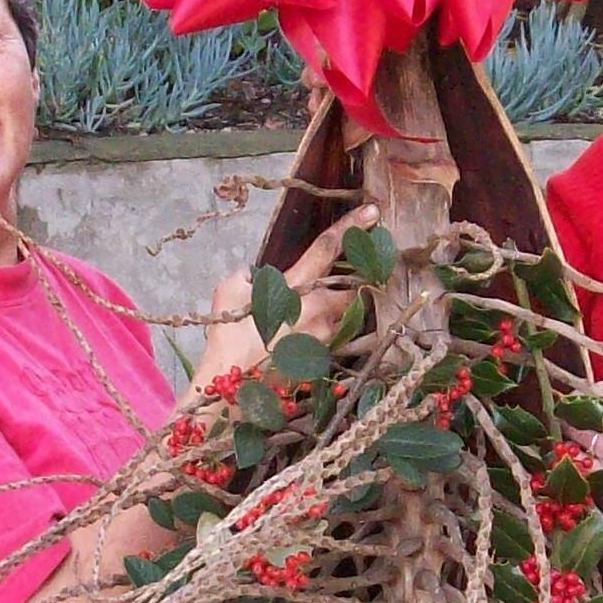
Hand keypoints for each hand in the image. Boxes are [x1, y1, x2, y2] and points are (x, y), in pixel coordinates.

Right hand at [192, 206, 376, 394]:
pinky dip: (334, 337)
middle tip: (343, 279)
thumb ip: (248, 276)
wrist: (231, 392)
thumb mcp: (228, 294)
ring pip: (351, 315)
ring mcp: (329, 339)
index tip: (374, 210)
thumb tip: (258, 277)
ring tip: (317, 317)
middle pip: (355, 286)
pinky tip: (311, 342)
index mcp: (297, 288)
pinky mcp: (329, 363)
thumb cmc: (227, 341)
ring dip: (343, 311)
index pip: (328, 248)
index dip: (351, 225)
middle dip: (355, 279)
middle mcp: (321, 312)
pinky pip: (343, 342)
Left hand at [585, 381, 602, 537]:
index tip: (583, 401)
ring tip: (576, 441)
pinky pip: (576, 461)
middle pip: (582, 410)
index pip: (600, 390)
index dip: (587, 396)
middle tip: (572, 420)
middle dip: (574, 414)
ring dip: (572, 437)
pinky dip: (574, 460)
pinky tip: (579, 463)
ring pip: (575, 434)